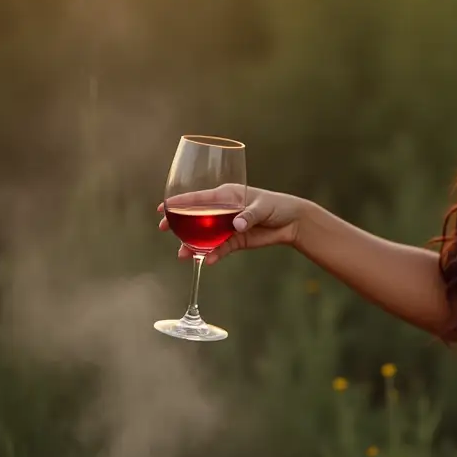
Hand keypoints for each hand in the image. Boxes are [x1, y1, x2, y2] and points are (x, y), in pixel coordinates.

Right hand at [157, 186, 308, 265]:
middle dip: (179, 224)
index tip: (163, 207)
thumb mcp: (263, 207)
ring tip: (183, 255)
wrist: (293, 223)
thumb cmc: (277, 206)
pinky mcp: (236, 241)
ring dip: (192, 244)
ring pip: (205, 236)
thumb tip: (238, 225)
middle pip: (196, 217)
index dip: (179, 202)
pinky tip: (206, 261)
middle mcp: (223, 210)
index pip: (198, 198)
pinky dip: (213, 254)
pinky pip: (220, 248)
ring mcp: (227, 227)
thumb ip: (249, 215)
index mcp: (226, 195)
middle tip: (164, 230)